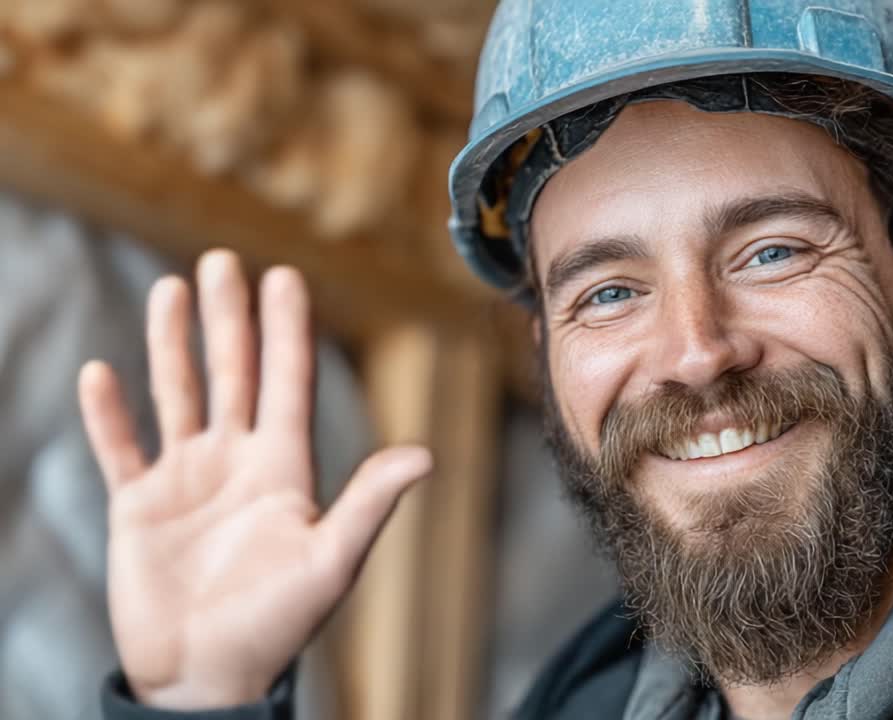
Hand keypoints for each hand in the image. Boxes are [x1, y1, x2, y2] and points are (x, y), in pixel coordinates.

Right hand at [78, 250, 429, 709]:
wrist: (207, 677)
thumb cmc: (276, 625)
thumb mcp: (330, 562)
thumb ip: (369, 504)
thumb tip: (426, 455)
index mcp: (284, 468)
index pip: (286, 382)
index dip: (286, 330)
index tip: (283, 276)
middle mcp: (237, 462)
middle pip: (233, 374)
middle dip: (229, 318)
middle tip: (222, 260)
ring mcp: (186, 481)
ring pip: (179, 395)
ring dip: (172, 344)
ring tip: (172, 289)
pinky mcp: (139, 509)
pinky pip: (120, 449)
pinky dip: (108, 414)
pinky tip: (101, 372)